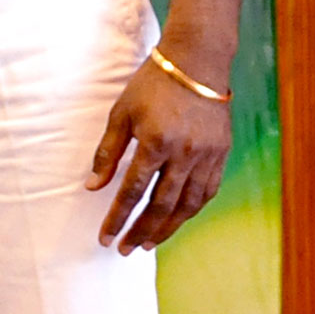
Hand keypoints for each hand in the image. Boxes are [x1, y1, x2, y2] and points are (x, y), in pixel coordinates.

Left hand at [87, 51, 233, 251]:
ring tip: (148, 243)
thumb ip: (107, 153)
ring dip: (168, 227)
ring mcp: (207, 156)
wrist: (196, 64)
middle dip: (142, 231)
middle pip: (162, 205)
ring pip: (188, 204)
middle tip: (125, 249)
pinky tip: (178, 220)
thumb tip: (92, 187)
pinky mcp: (222, 153)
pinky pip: (208, 191)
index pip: (132, 192)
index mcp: (155, 143)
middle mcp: (184, 154)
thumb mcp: (120, 114)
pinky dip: (192, 210)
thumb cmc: (151, 86)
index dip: (117, 218)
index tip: (105, 238)